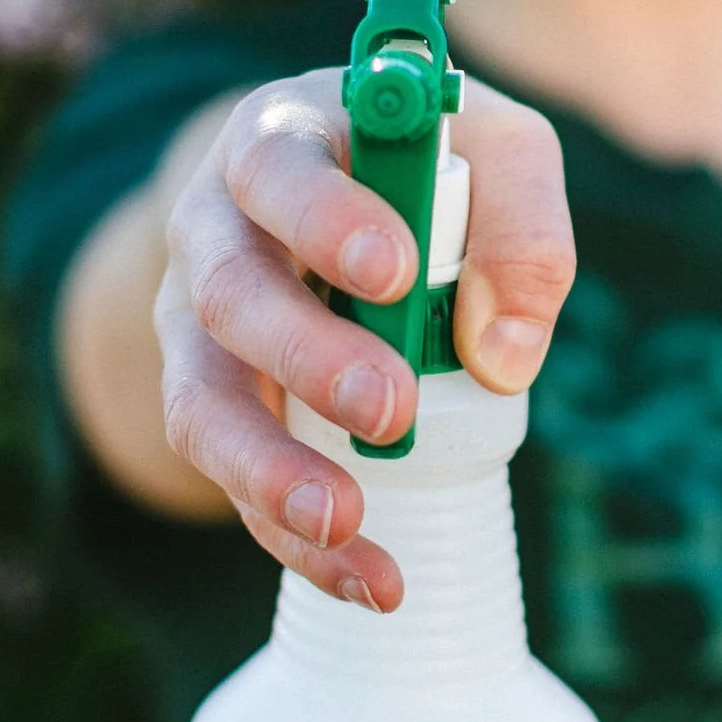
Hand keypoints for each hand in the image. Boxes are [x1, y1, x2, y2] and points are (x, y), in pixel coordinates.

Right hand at [155, 71, 573, 608]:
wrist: (344, 201)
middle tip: (388, 408)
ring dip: (270, 469)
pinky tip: (368, 579)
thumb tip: (503, 357)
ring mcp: (199, 326)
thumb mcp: (501, 151)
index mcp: (279, 142)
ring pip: (202, 401)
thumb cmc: (428, 165)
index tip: (394, 272)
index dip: (327, 219)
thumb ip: (522, 228)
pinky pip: (236, 481)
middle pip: (228, 292)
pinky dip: (297, 540)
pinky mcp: (217, 407)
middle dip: (306, 356)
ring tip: (345, 521)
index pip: (278, 168)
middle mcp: (215, 230)